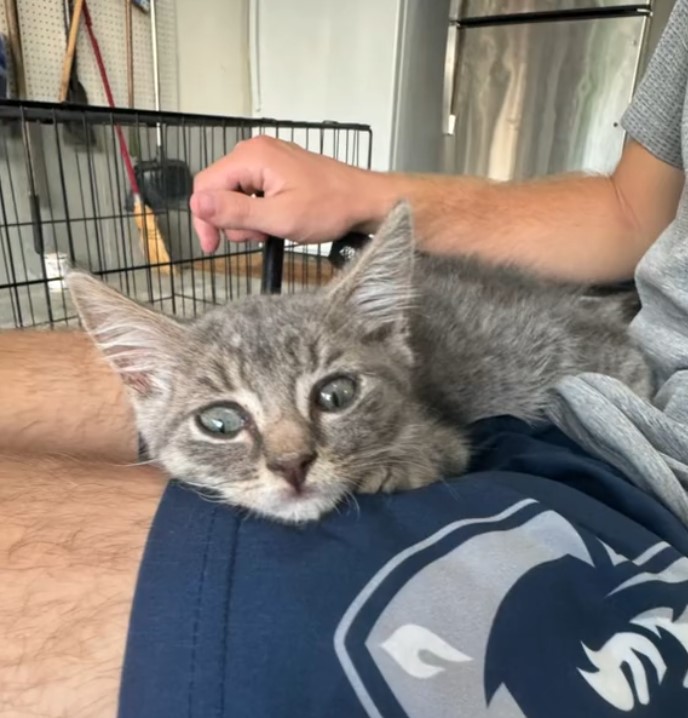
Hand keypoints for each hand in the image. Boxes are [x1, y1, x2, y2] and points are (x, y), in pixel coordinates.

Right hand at [189, 135, 381, 252]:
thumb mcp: (279, 217)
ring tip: (275, 227)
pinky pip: (252, 192)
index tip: (213, 246)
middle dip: (233, 220)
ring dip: (249, 219)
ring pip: (235, 194)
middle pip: (218, 190)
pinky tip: (278, 219)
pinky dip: (260, 211)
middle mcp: (255, 151)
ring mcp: (266, 158)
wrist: (365, 201)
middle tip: (260, 235)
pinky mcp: (276, 169)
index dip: (205, 219)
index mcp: (252, 157)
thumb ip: (235, 211)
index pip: (205, 186)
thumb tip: (197, 204)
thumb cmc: (332, 207)